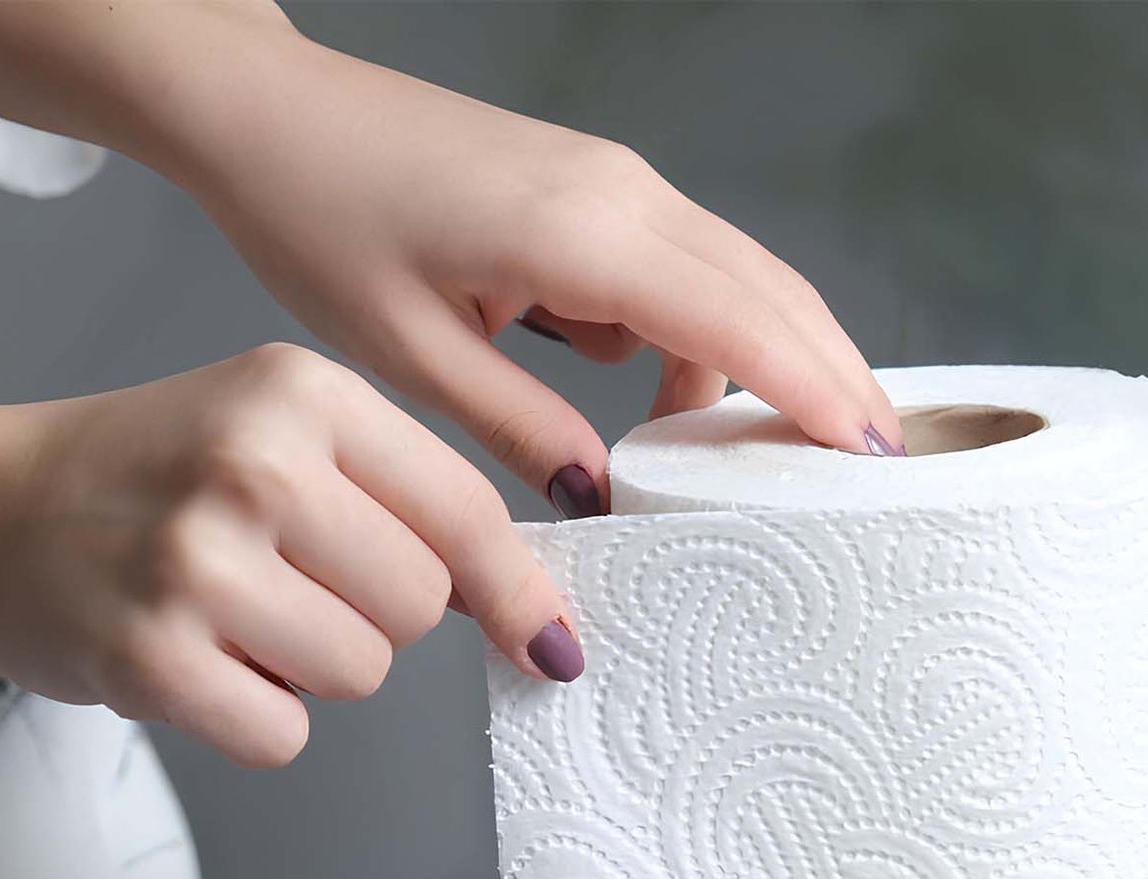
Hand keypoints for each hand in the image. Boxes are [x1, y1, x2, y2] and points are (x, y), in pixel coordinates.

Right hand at [0, 343, 581, 764]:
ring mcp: (196, 562)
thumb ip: (403, 496)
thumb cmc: (153, 478)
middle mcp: (250, 465)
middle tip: (289, 586)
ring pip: (362, 674)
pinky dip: (255, 719)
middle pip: (418, 606)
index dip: (518, 592)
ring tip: (236, 618)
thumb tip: (534, 610)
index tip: (549, 641)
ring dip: (312, 670)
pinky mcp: (152, 658)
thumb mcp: (277, 431)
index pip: (462, 515)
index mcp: (296, 393)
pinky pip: (286, 736)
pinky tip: (201, 663)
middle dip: (373, 618)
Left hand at [165, 24, 905, 512]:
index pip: (736, 321)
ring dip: (773, 362)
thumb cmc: (322, 222)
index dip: (812, 393)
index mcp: (581, 235)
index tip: (870, 458)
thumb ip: (521, 428)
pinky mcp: (596, 191)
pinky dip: (706, 339)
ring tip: (784, 458)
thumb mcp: (413, 355)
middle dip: (830, 378)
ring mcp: (615, 183)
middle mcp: (621, 195)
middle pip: (770, 290)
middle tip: (877, 466)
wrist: (270, 116)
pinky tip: (678, 407)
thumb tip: (600, 493)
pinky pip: (686, 271)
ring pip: (740, 278)